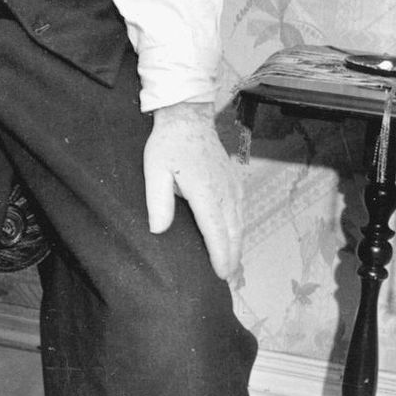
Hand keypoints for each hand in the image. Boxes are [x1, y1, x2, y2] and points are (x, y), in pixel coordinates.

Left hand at [144, 101, 243, 278]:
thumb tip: (159, 230)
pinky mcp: (234, 182)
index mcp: (206, 194)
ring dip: (236, 245)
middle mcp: (225, 193)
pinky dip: (238, 229)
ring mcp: (233, 187)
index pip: (217, 233)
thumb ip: (158, 201)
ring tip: (230, 265)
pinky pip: (240, 212)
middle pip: (233, 233)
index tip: (221, 275)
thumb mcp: (155, 171)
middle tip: (227, 278)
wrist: (188, 118)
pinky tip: (231, 237)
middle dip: (232, 257)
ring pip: (239, 224)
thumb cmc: (168, 144)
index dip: (221, 256)